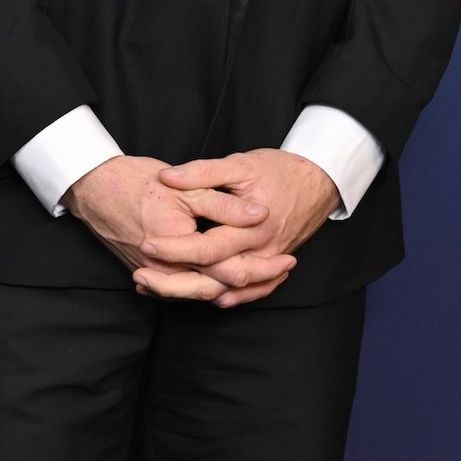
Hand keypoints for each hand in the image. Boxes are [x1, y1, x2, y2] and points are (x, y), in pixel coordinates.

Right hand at [63, 154, 284, 295]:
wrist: (94, 188)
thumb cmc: (136, 182)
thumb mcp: (184, 187)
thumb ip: (223, 203)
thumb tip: (259, 213)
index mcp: (178, 249)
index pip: (228, 270)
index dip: (262, 266)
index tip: (288, 257)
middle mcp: (166, 272)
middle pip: (219, 288)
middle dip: (255, 283)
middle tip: (285, 270)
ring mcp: (155, 277)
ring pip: (203, 292)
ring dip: (236, 285)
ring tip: (267, 274)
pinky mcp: (150, 275)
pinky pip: (186, 288)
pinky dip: (212, 284)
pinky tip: (230, 277)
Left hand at [132, 149, 338, 307]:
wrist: (319, 180)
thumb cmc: (279, 169)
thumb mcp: (239, 164)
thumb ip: (202, 172)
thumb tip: (167, 177)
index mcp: (252, 228)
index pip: (206, 248)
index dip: (175, 249)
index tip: (147, 245)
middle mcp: (261, 252)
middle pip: (214, 278)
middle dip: (175, 281)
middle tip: (141, 276)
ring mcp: (268, 262)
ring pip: (229, 290)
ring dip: (194, 293)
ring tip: (158, 289)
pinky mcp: (272, 264)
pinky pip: (252, 291)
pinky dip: (228, 297)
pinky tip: (204, 296)